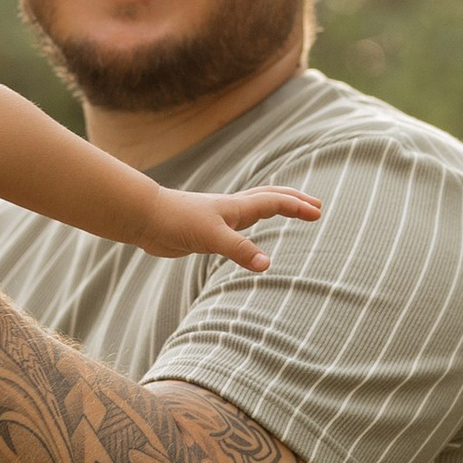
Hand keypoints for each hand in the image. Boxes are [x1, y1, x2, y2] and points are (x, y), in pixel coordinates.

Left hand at [142, 183, 321, 274]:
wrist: (145, 218)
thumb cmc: (177, 221)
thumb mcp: (212, 237)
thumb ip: (239, 250)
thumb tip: (267, 265)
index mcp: (237, 207)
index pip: (275, 202)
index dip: (297, 206)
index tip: (318, 212)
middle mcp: (231, 209)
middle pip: (269, 198)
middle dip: (293, 200)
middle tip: (315, 206)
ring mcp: (219, 219)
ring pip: (254, 208)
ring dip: (275, 206)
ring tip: (289, 211)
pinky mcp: (207, 232)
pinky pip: (238, 227)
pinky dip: (252, 227)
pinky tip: (247, 236)